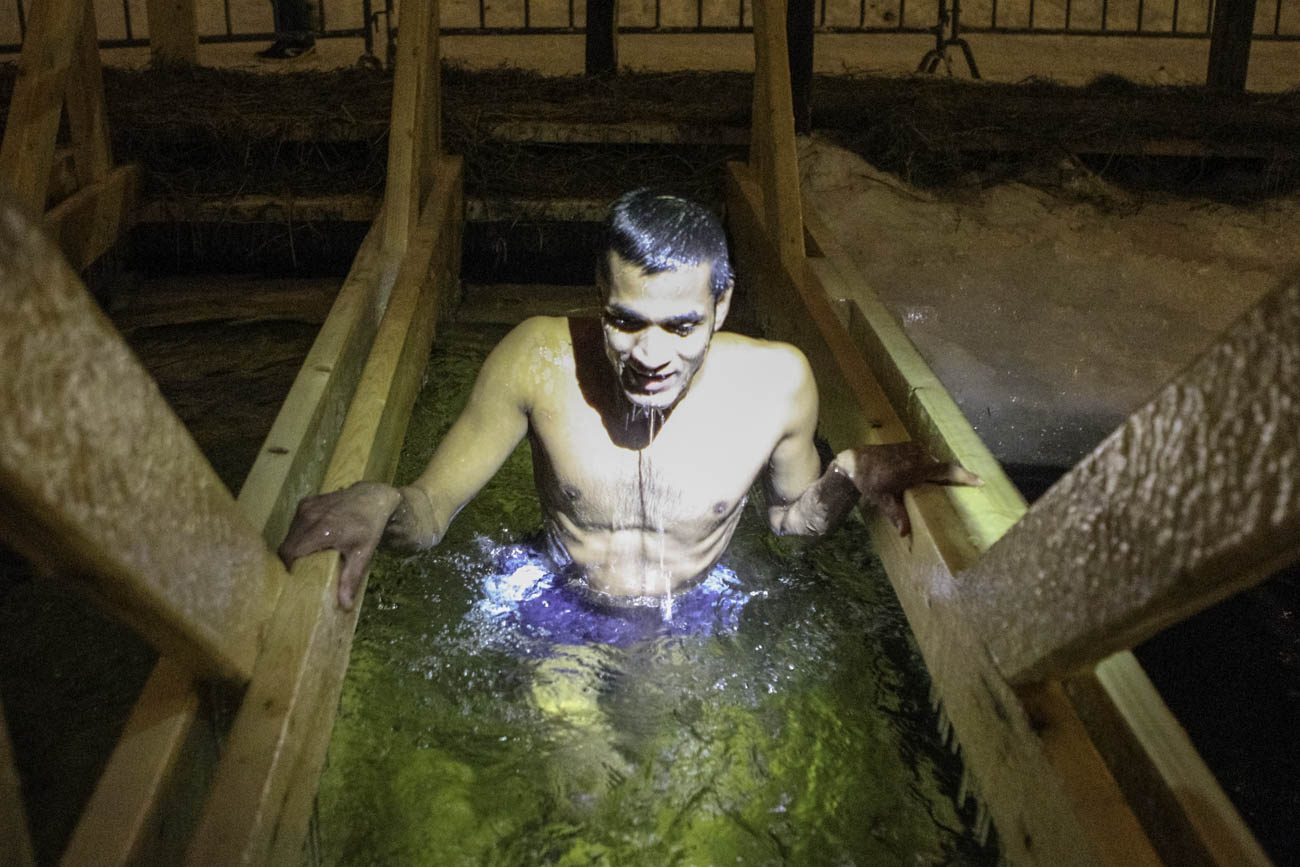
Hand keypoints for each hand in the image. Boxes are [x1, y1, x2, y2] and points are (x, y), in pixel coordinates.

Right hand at [278, 481, 402, 609]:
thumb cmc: (369, 528)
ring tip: (305, 559)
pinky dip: (299, 534)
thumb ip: (351, 578)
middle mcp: (309, 516)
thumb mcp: (363, 554)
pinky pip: (296, 523)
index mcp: (320, 530)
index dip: (289, 568)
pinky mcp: (306, 502)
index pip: (291, 553)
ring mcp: (306, 507)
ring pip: (290, 534)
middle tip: (301, 573)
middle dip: (291, 560)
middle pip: (288, 545)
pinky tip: (310, 542)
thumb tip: (344, 606)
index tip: (294, 580)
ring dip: (295, 546)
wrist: (373, 498)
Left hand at [834, 443, 981, 536]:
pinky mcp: (908, 446)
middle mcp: (918, 455)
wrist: (854, 462)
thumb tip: (905, 534)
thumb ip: (896, 514)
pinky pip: (926, 457)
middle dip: (954, 476)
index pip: (946, 470)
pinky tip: (929, 477)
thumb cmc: (870, 481)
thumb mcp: (883, 499)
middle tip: (967, 487)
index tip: (981, 481)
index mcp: (916, 468)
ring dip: (940, 472)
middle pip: (942, 467)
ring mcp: (913, 448)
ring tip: (949, 484)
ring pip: (934, 462)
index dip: (964, 476)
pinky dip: (930, 466)